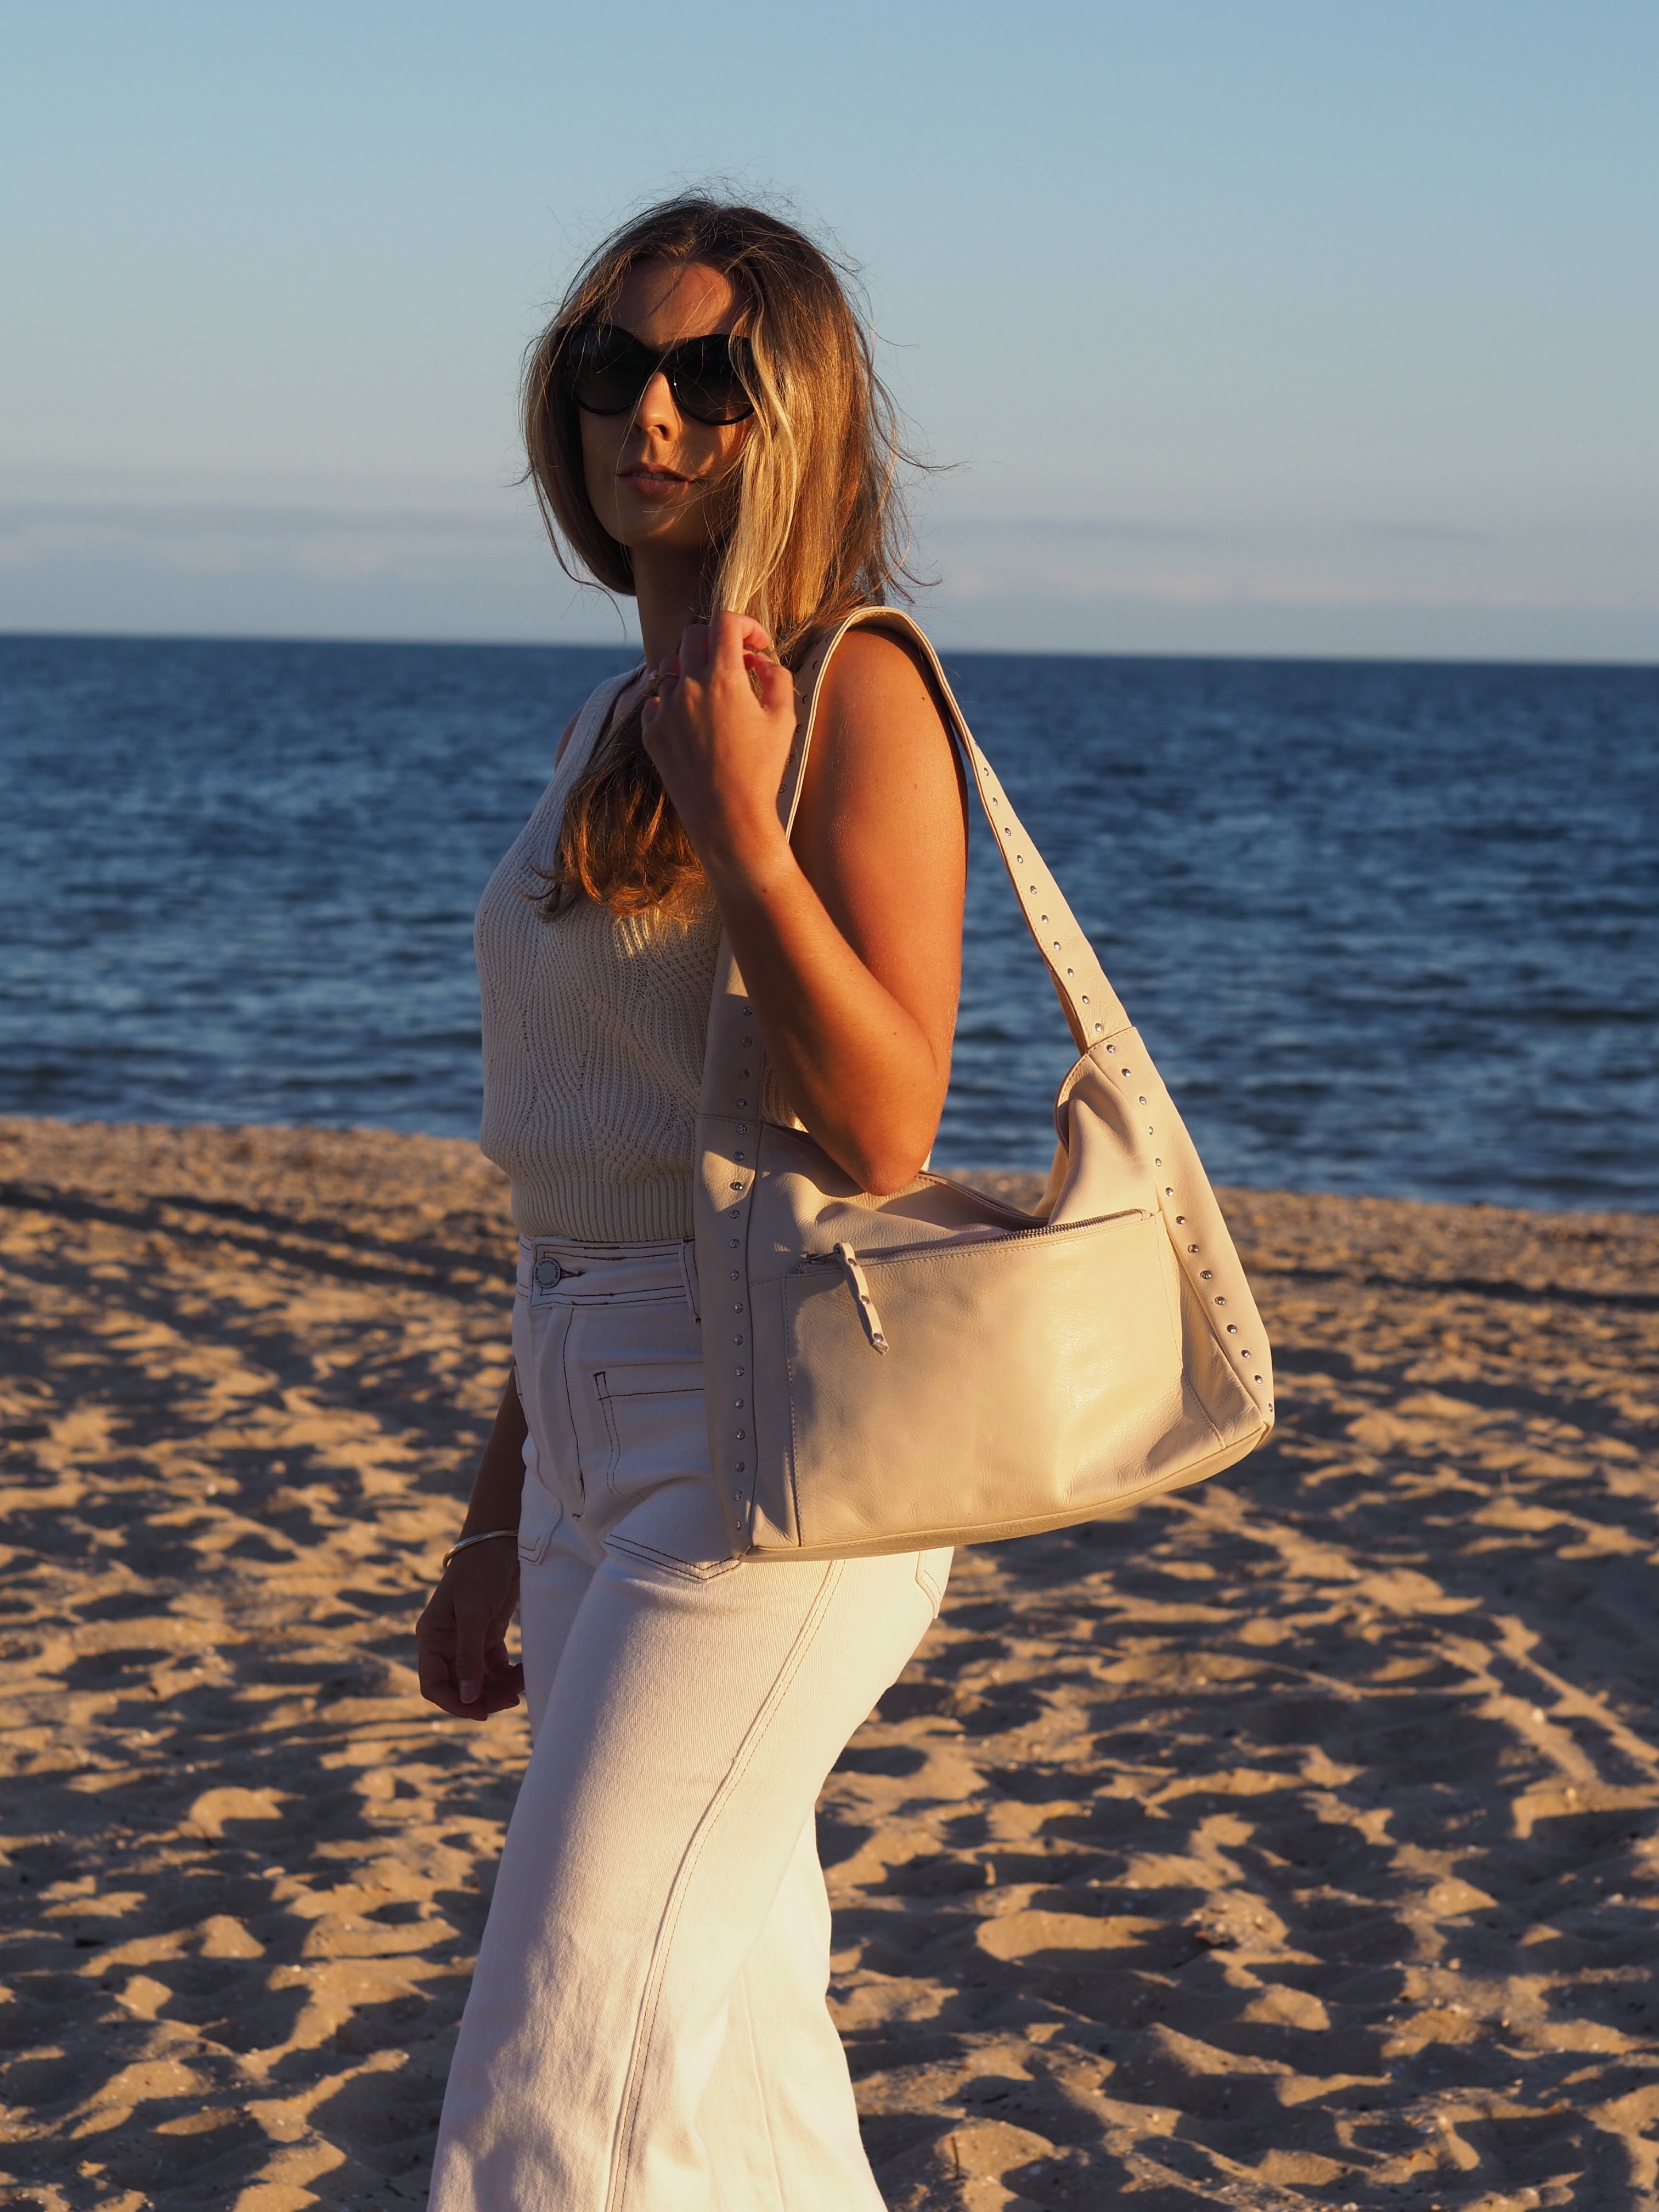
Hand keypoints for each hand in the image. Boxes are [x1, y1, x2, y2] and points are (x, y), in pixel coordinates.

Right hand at [416, 1540, 524, 1721]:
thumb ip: (469, 1656)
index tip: (480, 1712)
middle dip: (482, 1698)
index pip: (433, 1684)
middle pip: (458, 1686)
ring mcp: (468, 1640)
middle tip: (510, 1702)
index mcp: (432, 1638)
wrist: (502, 1542)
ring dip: (498, 1689)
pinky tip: (524, 1674)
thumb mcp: (473, 1613)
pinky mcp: (488, 1635)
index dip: (454, 1704)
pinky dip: (509, 1674)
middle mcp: (446, 1643)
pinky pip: (496, 1667)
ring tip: (521, 1688)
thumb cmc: (480, 1571)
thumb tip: (467, 1698)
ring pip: (479, 1680)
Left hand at [640, 612, 796, 880]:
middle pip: (693, 635)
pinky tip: (692, 718)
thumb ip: (776, 677)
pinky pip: (655, 700)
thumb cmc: (761, 771)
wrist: (727, 819)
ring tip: (712, 691)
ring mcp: (665, 709)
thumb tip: (760, 661)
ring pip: (670, 665)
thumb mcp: (783, 719)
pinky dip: (673, 699)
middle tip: (735, 663)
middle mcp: (688, 687)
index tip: (757, 645)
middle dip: (717, 640)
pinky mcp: (652, 733)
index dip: (745, 624)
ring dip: (692, 667)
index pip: (725, 622)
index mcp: (724, 678)